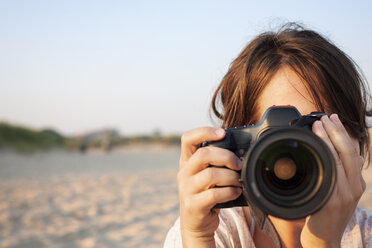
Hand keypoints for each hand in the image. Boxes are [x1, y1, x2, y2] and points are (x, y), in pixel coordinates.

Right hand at [177, 127, 241, 247]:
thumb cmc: (207, 193)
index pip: (188, 138)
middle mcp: (184, 173)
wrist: (197, 223)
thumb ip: (217, 162)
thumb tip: (242, 152)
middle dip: (226, 157)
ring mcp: (186, 189)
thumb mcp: (207, 175)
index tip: (222, 133)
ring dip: (231, 177)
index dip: (204, 132)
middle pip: (203, 154)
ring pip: (211, 175)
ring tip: (239, 181)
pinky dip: (229, 192)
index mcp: (187, 161)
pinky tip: (236, 192)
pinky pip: (214, 194)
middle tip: (239, 164)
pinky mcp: (193, 205)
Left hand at [300, 114, 365, 246]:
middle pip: (347, 153)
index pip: (352, 152)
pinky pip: (326, 175)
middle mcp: (353, 188)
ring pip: (336, 160)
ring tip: (316, 126)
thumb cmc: (330, 215)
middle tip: (323, 118)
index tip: (333, 118)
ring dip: (326, 140)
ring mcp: (341, 195)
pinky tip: (314, 148)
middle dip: (335, 132)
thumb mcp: (344, 193)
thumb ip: (349, 174)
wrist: (325, 240)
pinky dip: (321, 158)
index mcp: (357, 184)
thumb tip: (358, 156)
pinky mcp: (328, 202)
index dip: (343, 133)